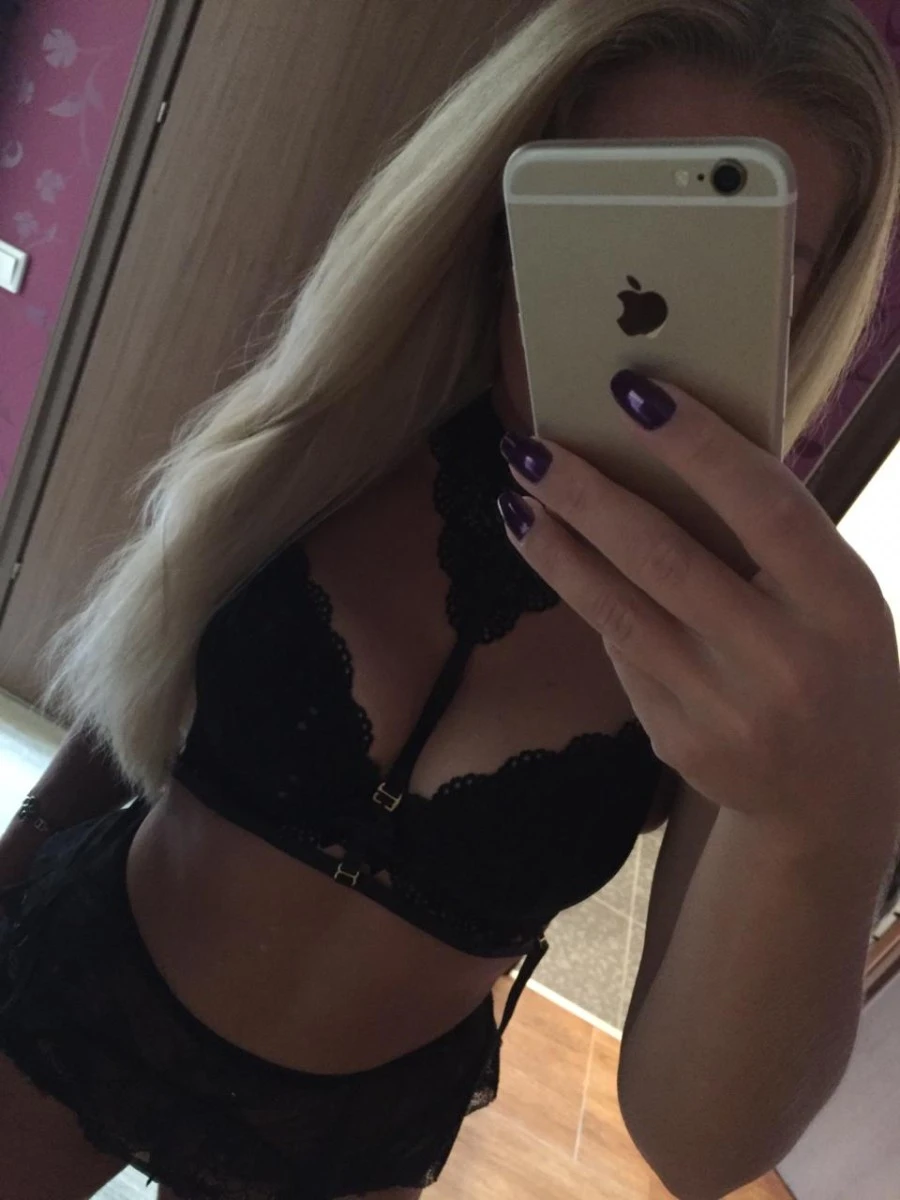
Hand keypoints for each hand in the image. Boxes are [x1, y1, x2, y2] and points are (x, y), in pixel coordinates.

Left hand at [497, 370, 899, 857]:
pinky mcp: (678, 741)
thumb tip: (667, 455)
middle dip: (586, 495)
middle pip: (663, 558)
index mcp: (842, 605)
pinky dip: (591, 600)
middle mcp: (782, 659)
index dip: (696, 445)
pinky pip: (621, 654)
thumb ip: (775, 539)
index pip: (763, 506)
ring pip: (617, 610)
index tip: (633, 391)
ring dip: (556, 549)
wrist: (835, 797)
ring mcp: (724, 708)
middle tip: (529, 448)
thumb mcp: (839, 598)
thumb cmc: (838, 664)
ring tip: (514, 500)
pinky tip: (562, 562)